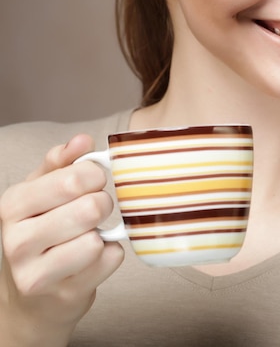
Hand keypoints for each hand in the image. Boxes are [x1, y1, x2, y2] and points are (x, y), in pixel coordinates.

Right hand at [0, 135, 124, 345]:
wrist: (31, 295)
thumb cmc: (40, 231)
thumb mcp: (39, 192)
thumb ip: (60, 162)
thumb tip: (82, 141)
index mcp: (12, 206)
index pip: (73, 179)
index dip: (96, 175)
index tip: (94, 181)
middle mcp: (18, 241)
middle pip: (90, 208)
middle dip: (102, 203)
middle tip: (96, 208)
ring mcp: (38, 273)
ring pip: (97, 239)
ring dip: (103, 232)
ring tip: (90, 234)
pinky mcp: (66, 295)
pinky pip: (111, 260)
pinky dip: (111, 254)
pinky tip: (94, 257)